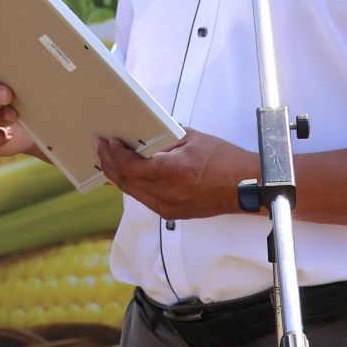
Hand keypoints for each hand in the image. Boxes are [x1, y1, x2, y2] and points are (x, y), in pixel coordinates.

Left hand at [94, 129, 255, 220]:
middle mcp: (168, 194)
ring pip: (132, 192)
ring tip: (107, 159)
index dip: (116, 154)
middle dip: (109, 163)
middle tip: (100, 147)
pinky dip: (132, 185)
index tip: (108, 142)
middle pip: (126, 182)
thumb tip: (142, 133)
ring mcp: (168, 207)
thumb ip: (164, 137)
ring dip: (117, 175)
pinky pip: (143, 198)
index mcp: (174, 172)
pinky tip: (126, 174)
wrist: (246, 187)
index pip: (133, 167)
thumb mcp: (192, 138)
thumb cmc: (224, 161)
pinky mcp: (171, 213)